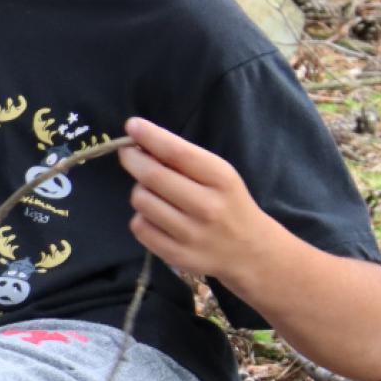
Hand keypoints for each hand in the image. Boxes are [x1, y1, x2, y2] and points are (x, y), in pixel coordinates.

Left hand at [119, 116, 278, 281]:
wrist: (252, 252)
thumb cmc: (229, 204)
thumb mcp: (220, 176)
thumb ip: (184, 160)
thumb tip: (140, 141)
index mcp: (221, 180)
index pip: (177, 152)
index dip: (149, 136)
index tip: (132, 125)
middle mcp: (207, 207)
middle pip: (151, 176)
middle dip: (132, 159)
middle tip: (128, 153)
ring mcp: (191, 234)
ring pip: (141, 201)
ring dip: (140, 191)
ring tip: (155, 193)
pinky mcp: (176, 255)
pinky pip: (139, 227)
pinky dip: (142, 218)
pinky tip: (157, 218)